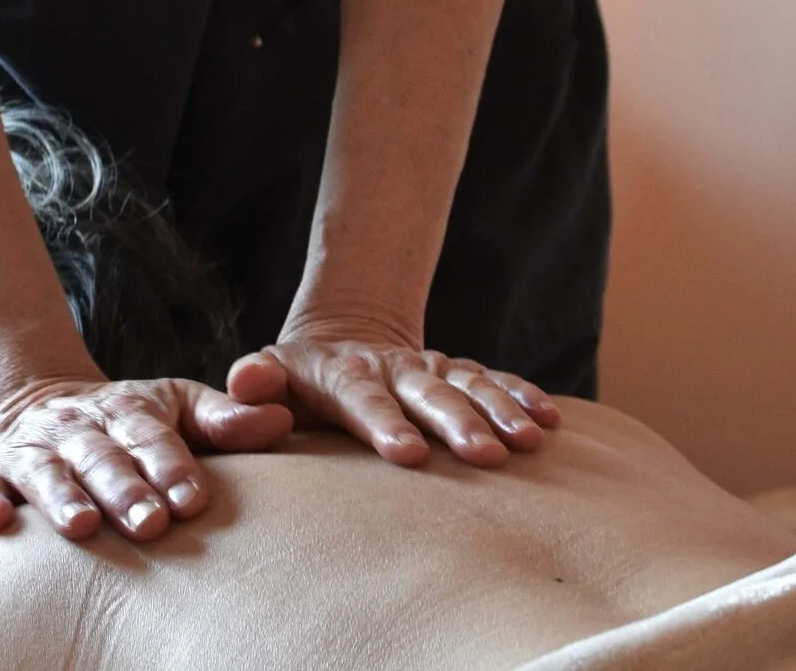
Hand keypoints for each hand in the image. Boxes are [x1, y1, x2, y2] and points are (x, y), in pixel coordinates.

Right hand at [0, 376, 292, 541]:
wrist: (43, 404)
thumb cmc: (131, 422)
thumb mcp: (178, 408)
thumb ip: (227, 420)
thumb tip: (285, 419)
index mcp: (127, 409)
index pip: (152, 437)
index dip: (171, 466)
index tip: (192, 499)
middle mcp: (78, 427)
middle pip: (102, 458)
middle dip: (124, 489)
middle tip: (149, 522)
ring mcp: (32, 450)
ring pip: (45, 472)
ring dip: (61, 498)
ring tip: (83, 528)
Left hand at [227, 315, 562, 467]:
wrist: (342, 339)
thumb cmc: (297, 381)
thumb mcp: (267, 373)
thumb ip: (253, 382)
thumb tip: (243, 385)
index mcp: (346, 374)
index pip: (365, 399)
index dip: (386, 425)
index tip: (408, 455)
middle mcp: (396, 368)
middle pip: (429, 393)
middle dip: (458, 423)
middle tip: (485, 456)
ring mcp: (433, 368)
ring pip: (472, 386)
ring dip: (502, 411)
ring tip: (529, 441)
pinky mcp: (460, 374)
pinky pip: (497, 381)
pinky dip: (525, 396)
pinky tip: (553, 421)